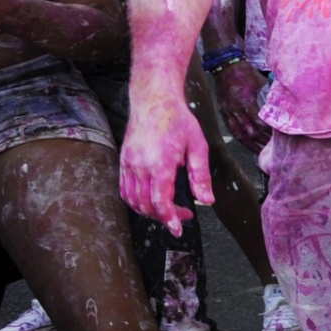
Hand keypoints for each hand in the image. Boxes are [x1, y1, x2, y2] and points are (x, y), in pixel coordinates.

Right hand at [119, 92, 215, 236]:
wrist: (154, 100)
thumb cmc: (179, 121)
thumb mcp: (198, 146)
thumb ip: (201, 176)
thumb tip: (207, 201)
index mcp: (160, 163)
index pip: (161, 201)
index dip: (169, 219)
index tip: (177, 230)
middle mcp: (140, 166)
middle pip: (145, 205)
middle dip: (163, 217)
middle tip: (183, 215)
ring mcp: (128, 163)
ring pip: (132, 199)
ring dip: (148, 211)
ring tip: (167, 210)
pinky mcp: (123, 161)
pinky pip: (124, 189)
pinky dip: (135, 200)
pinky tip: (150, 200)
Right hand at [212, 59, 271, 152]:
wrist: (225, 65)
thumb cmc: (246, 72)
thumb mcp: (261, 82)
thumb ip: (270, 96)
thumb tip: (284, 105)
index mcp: (246, 102)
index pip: (259, 123)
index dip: (268, 132)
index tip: (279, 137)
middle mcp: (236, 110)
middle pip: (249, 132)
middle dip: (261, 142)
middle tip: (272, 150)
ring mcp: (228, 112)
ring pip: (239, 134)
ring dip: (250, 145)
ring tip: (259, 152)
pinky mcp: (223, 111)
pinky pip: (231, 129)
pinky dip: (239, 138)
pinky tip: (246, 143)